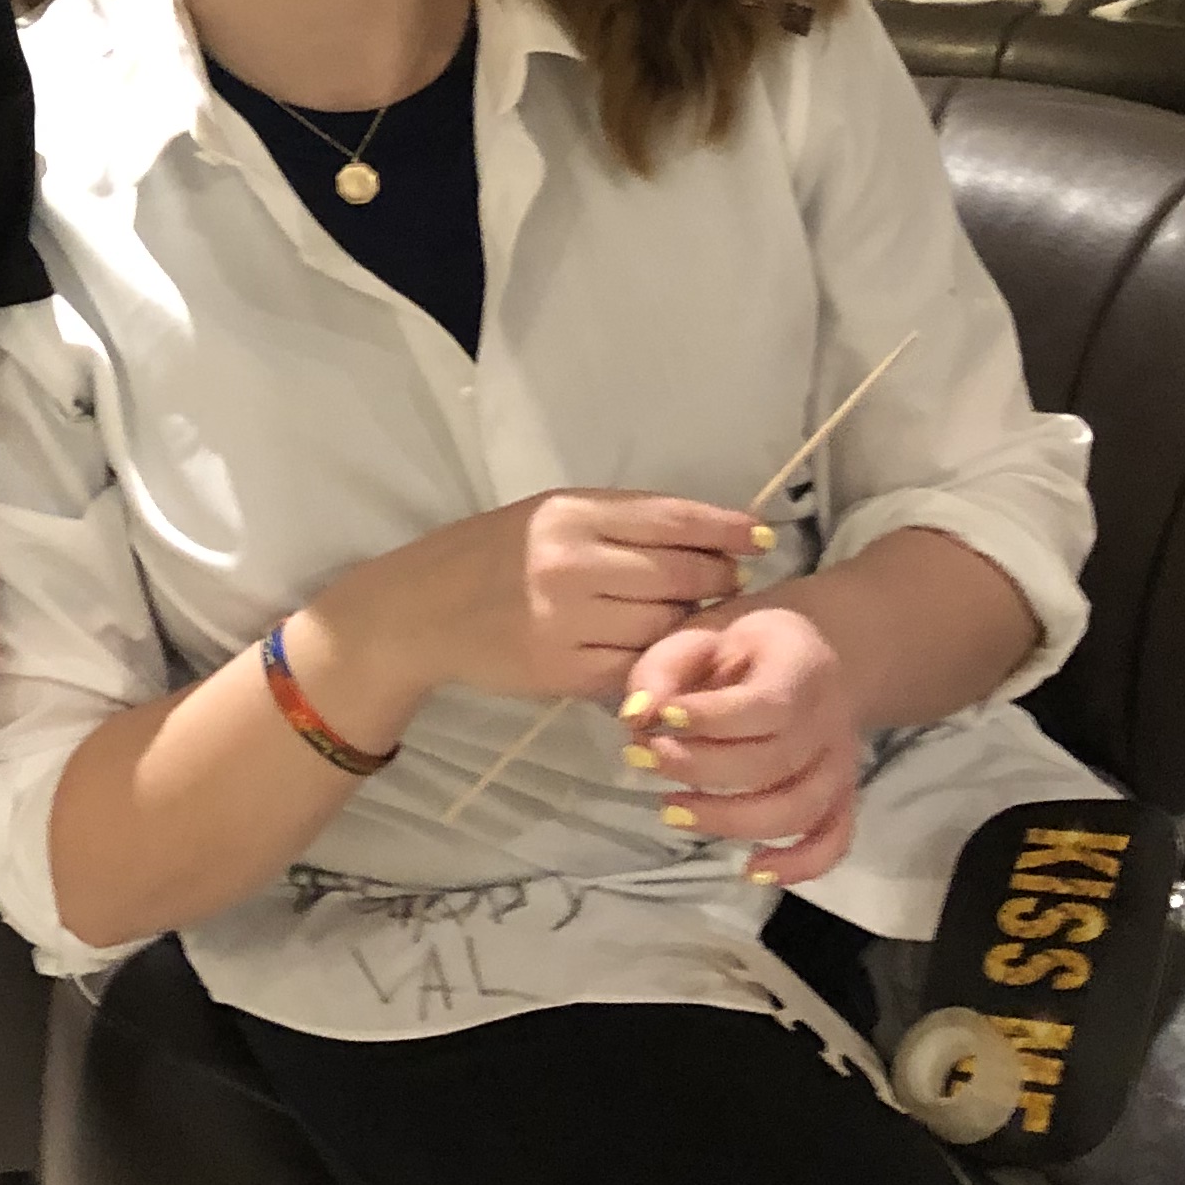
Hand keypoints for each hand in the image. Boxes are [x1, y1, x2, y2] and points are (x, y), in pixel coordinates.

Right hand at [401, 489, 773, 707]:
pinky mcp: (565, 672)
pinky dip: (655, 659)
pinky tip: (655, 652)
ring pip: (665, 625)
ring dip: (688, 623)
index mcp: (571, 512)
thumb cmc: (493, 553)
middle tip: (730, 584)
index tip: (762, 538)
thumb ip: (621, 523)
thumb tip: (710, 538)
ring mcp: (568, 621)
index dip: (727, 529)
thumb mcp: (550, 515)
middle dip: (718, 581)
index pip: (673, 519)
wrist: (423, 610)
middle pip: (682, 575)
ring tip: (688, 618)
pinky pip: (637, 666)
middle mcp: (573, 563)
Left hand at [618, 597, 860, 883]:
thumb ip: (664, 668)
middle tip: (644, 758)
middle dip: (701, 768)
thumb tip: (635, 716)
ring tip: (669, 809)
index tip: (660, 718)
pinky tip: (749, 870)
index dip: (712, 719)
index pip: (766, 705)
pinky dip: (799, 865)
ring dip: (730, 819)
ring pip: (798, 809)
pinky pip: (833, 841)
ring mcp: (842, 764)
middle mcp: (832, 719)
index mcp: (802, 665)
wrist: (803, 656)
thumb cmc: (741, 646)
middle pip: (774, 763)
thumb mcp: (701, 633)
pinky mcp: (842, 798)